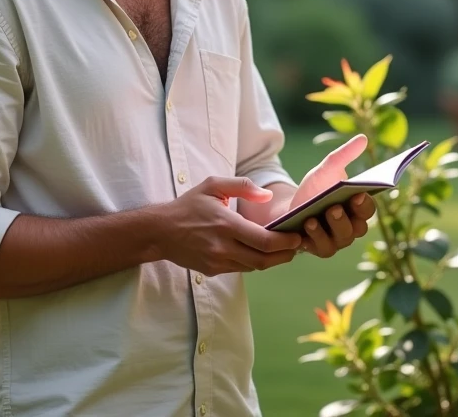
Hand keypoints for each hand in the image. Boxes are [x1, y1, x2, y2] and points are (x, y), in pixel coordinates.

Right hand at [154, 176, 302, 276]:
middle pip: (263, 260)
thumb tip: (267, 195)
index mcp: (226, 225)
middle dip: (285, 255)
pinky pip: (240, 269)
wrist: (160, 231)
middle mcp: (223, 247)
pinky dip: (253, 262)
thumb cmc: (188, 205)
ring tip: (283, 250)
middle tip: (297, 247)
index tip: (297, 237)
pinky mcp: (212, 270)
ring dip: (271, 260)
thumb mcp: (213, 186)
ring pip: (253, 267)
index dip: (285, 242)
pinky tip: (260, 252)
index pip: (264, 241)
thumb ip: (242, 186)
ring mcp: (217, 261)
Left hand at [289, 135, 375, 257]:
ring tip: (319, 215)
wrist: (290, 206)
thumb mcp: (326, 169)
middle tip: (337, 206)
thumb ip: (344, 155)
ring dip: (331, 227)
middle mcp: (352, 228)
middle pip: (359, 228)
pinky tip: (308, 224)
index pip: (369, 210)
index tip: (358, 194)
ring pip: (342, 239)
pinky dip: (316, 237)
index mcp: (358, 209)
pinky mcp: (320, 249)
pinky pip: (323, 247)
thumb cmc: (314, 188)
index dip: (365, 204)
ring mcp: (337, 241)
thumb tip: (363, 138)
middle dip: (348, 217)